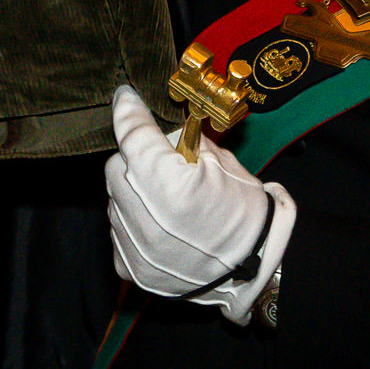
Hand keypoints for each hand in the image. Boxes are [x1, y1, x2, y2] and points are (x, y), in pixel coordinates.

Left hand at [106, 85, 294, 324]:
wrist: (255, 267)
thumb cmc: (244, 211)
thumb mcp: (221, 162)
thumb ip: (181, 141)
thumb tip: (154, 128)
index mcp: (170, 186)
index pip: (133, 136)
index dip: (128, 111)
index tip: (126, 98)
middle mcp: (145, 220)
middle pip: (116, 168)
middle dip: (134, 158)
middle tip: (161, 162)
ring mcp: (135, 249)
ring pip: (114, 200)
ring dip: (133, 192)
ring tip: (163, 199)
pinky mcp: (132, 270)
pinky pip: (117, 231)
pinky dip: (132, 222)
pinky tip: (158, 223)